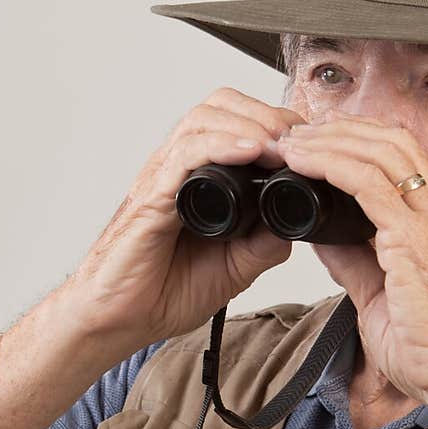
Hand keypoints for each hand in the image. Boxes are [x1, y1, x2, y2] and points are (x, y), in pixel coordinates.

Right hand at [61, 88, 306, 347]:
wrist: (119, 321)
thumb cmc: (159, 292)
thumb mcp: (234, 268)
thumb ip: (263, 244)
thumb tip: (296, 223)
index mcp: (198, 178)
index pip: (234, 121)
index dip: (273, 121)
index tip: (308, 140)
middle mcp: (177, 170)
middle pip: (219, 106)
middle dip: (265, 113)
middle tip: (298, 136)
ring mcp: (161, 180)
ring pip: (202, 121)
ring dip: (249, 124)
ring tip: (280, 143)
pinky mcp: (150, 200)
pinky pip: (183, 157)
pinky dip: (220, 146)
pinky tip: (251, 151)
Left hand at [276, 115, 427, 410]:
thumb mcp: (379, 291)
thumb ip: (353, 259)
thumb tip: (320, 236)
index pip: (401, 153)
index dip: (357, 136)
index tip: (316, 138)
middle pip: (391, 140)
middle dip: (338, 128)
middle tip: (295, 131)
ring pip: (379, 153)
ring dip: (328, 141)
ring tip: (290, 142)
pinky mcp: (416, 240)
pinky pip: (370, 185)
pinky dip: (332, 166)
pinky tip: (303, 163)